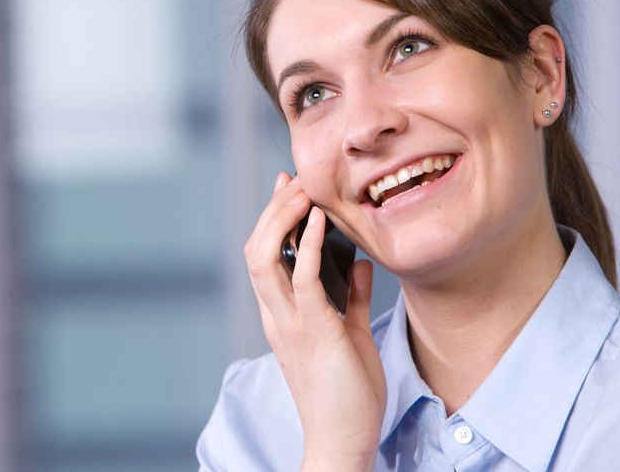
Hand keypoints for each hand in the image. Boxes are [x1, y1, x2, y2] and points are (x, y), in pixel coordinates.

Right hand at [243, 172, 385, 470]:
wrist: (343, 438)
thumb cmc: (348, 392)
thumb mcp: (352, 334)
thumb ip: (354, 299)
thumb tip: (363, 266)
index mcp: (282, 315)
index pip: (265, 256)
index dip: (272, 219)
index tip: (288, 187)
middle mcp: (277, 315)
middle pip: (256, 249)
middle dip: (272, 210)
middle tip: (293, 180)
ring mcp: (291, 323)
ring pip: (265, 258)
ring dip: (282, 219)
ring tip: (303, 192)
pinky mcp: (314, 331)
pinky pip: (303, 280)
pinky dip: (310, 246)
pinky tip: (320, 221)